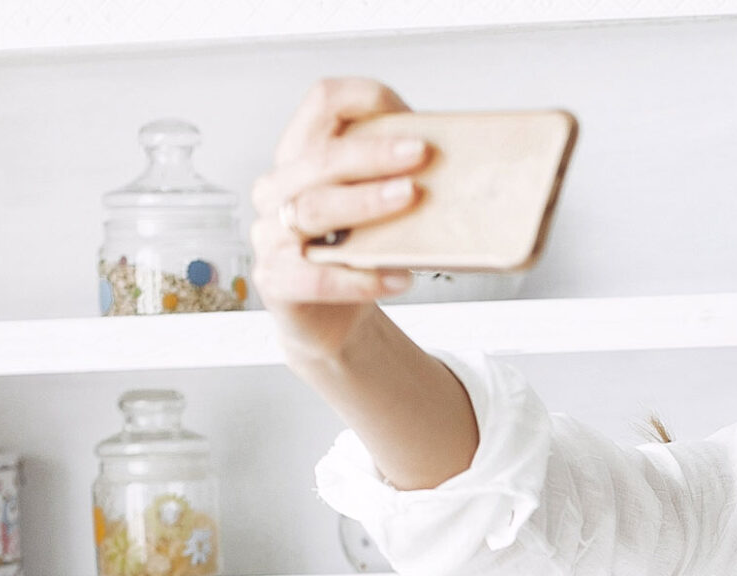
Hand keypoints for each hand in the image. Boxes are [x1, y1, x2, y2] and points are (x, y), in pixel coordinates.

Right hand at [248, 79, 433, 359]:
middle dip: (373, 153)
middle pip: (321, 158)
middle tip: (420, 154)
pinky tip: (397, 276)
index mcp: (302, 155)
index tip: (409, 113)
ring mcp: (270, 235)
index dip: (364, 98)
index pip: (322, 102)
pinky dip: (359, 278)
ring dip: (365, 202)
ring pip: (313, 209)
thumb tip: (466, 159)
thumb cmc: (355, 251)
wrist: (327, 317)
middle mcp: (279, 189)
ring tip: (410, 199)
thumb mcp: (373, 204)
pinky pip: (315, 277)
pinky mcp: (277, 282)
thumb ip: (396, 174)